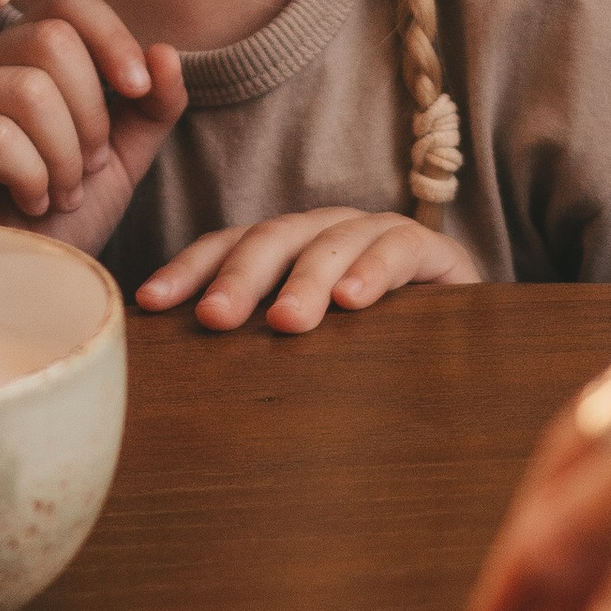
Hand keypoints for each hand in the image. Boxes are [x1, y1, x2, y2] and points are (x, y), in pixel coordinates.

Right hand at [0, 0, 186, 247]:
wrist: (6, 285)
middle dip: (91, 116)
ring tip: (58, 195)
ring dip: (64, 157)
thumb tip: (165, 52)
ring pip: (29, 91)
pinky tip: (27, 204)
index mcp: (17, 56)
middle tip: (86, 170)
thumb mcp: (119, 161)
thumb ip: (149, 108)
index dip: (114, 39)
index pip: (69, 3)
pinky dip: (30, 177)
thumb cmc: (52, 222)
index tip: (139, 90)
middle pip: (52, 41)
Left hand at [137, 206, 481, 332]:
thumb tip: (178, 378)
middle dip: (240, 276)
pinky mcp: (429, 248)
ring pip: (330, 241)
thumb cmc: (369, 350)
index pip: (227, 245)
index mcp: (286, 248)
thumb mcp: (307, 347)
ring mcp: (375, 234)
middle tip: (215, 318)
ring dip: (305, 279)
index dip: (188, 269)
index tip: (152, 303)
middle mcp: (324, 231)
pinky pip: (398, 248)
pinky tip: (354, 301)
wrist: (459, 340)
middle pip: (272, 238)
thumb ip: (256, 346)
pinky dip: (375, 272)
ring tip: (287, 321)